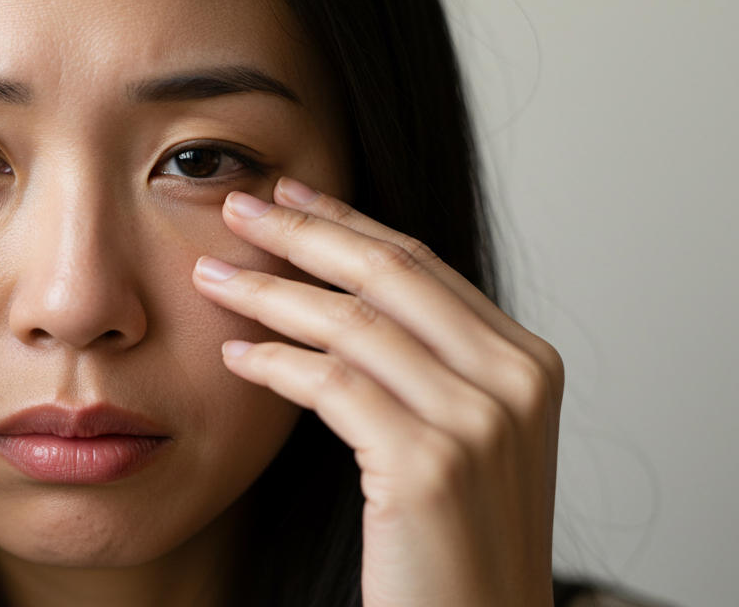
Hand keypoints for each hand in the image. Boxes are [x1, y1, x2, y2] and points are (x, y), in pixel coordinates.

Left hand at [192, 177, 561, 606]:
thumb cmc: (455, 545)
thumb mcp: (463, 438)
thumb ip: (426, 365)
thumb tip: (340, 294)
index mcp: (527, 363)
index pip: (422, 265)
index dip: (347, 223)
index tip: (290, 193)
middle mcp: (514, 382)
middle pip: (389, 274)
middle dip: (303, 232)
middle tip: (236, 207)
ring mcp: (477, 422)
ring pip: (352, 324)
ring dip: (269, 293)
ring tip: (210, 276)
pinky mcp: (428, 467)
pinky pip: (331, 386)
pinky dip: (274, 363)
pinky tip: (235, 356)